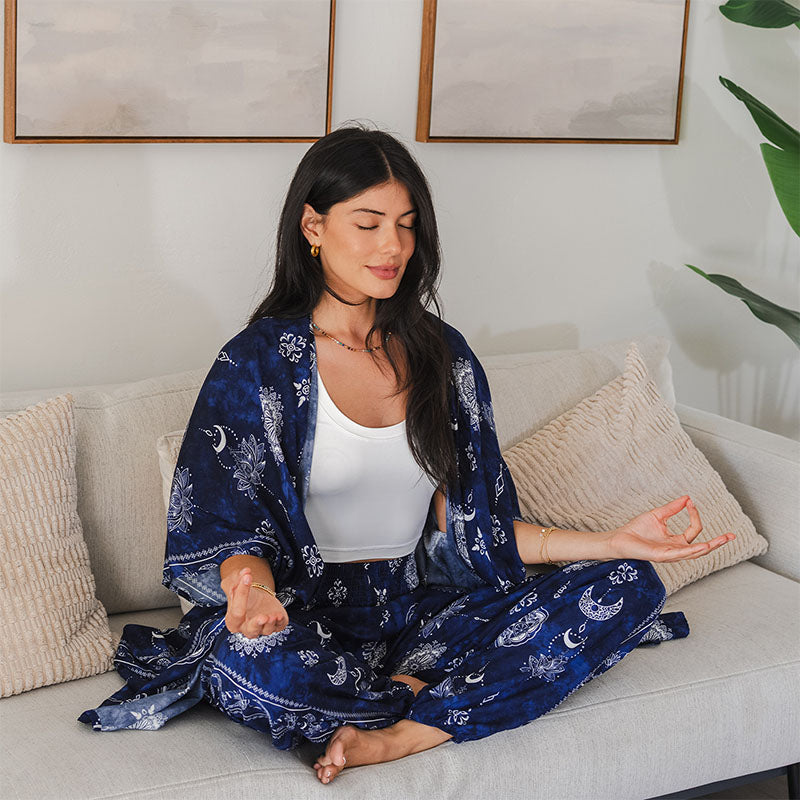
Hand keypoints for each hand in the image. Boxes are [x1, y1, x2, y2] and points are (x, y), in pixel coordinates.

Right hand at [222, 567, 288, 638]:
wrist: (258, 599)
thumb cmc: (244, 595)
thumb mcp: (236, 585)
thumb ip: (238, 579)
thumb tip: (245, 572)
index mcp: (233, 621)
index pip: (237, 612)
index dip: (241, 594)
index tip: (247, 576)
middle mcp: (247, 628)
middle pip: (251, 631)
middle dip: (257, 624)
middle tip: (262, 617)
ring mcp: (263, 628)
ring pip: (267, 630)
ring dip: (271, 623)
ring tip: (273, 615)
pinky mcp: (276, 624)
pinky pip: (279, 626)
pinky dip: (280, 622)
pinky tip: (280, 615)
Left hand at [607, 495, 735, 562]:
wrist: (620, 538)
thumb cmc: (636, 529)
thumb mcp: (658, 515)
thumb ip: (673, 508)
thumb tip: (688, 498)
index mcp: (676, 540)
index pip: (694, 530)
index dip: (695, 515)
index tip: (691, 502)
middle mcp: (676, 549)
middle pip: (702, 546)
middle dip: (718, 542)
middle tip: (732, 535)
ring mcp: (670, 554)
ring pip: (694, 552)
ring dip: (709, 546)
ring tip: (723, 540)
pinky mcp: (662, 556)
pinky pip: (680, 554)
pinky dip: (691, 550)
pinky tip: (702, 546)